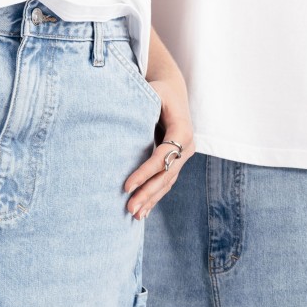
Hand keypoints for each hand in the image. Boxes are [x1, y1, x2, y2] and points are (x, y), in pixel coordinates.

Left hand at [124, 75, 194, 219]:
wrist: (174, 92)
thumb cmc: (159, 91)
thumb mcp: (153, 92)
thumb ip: (143, 106)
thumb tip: (119, 119)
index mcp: (182, 130)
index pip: (163, 156)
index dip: (145, 172)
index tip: (126, 185)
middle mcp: (187, 146)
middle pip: (167, 175)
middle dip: (148, 193)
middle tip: (130, 208)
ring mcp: (184, 156)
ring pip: (167, 182)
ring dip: (151, 199)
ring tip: (134, 215)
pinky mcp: (177, 162)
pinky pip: (166, 182)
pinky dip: (155, 196)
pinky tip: (143, 211)